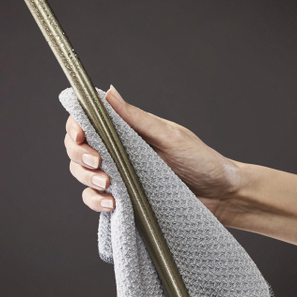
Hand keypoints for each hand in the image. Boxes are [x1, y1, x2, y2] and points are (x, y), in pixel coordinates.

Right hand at [64, 85, 241, 222]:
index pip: (89, 123)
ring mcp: (120, 176)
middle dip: (80, 155)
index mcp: (129, 131)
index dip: (76, 127)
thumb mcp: (170, 136)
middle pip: (78, 149)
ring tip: (108, 184)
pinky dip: (96, 202)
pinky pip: (96, 201)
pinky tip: (111, 203)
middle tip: (98, 162)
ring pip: (82, 175)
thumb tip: (109, 93)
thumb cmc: (201, 161)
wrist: (220, 196)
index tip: (80, 135)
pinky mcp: (124, 199)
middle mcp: (120, 152)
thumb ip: (137, 118)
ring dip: (87, 179)